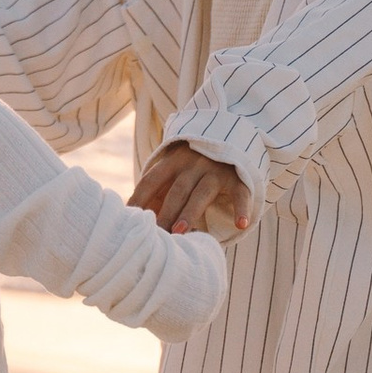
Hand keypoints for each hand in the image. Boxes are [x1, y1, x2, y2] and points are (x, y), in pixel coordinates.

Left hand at [130, 141, 252, 237]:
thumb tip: (134, 217)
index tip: (130, 220)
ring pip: (201, 193)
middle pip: (176, 190)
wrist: (229, 137)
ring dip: (189, 212)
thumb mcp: (174, 169)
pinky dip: (241, 208)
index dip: (139, 199)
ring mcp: (216, 170)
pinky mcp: (237, 178)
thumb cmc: (193, 166)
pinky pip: (239, 193)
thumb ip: (158, 190)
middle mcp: (193, 164)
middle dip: (165, 213)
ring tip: (180, 232)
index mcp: (172, 161)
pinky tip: (241, 224)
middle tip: (157, 235)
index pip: (151, 180)